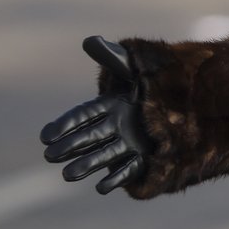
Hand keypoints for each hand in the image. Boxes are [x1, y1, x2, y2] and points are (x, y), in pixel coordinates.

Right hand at [40, 36, 151, 194]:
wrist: (183, 104)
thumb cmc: (149, 85)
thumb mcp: (134, 68)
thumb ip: (113, 57)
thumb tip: (91, 40)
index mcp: (110, 106)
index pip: (83, 115)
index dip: (65, 124)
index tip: (46, 135)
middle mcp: (115, 127)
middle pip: (89, 138)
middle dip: (70, 147)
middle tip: (50, 156)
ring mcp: (128, 144)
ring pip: (104, 155)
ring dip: (87, 165)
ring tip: (68, 175)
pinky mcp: (144, 158)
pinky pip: (129, 169)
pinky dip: (116, 178)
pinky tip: (102, 188)